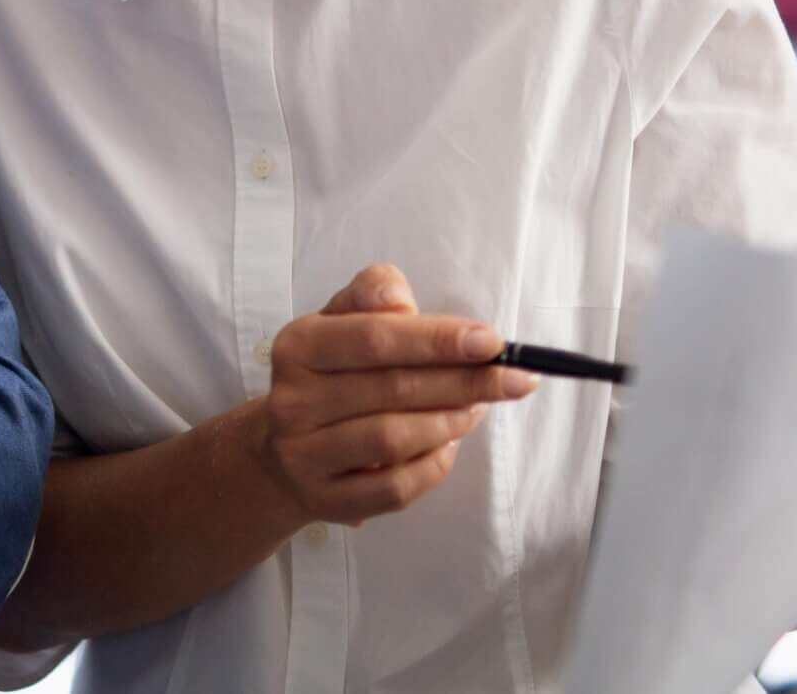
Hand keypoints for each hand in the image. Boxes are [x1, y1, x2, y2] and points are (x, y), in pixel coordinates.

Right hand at [259, 264, 536, 528]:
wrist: (281, 452)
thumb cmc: (328, 374)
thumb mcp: (340, 321)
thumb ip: (372, 296)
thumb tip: (403, 302)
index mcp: (298, 347)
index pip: (376, 338)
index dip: (438, 340)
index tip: (492, 342)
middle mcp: (293, 402)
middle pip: (394, 389)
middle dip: (465, 382)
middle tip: (515, 379)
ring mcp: (305, 456)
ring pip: (394, 439)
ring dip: (450, 423)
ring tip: (477, 408)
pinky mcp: (325, 501)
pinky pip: (394, 488)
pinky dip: (433, 466)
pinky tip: (448, 446)